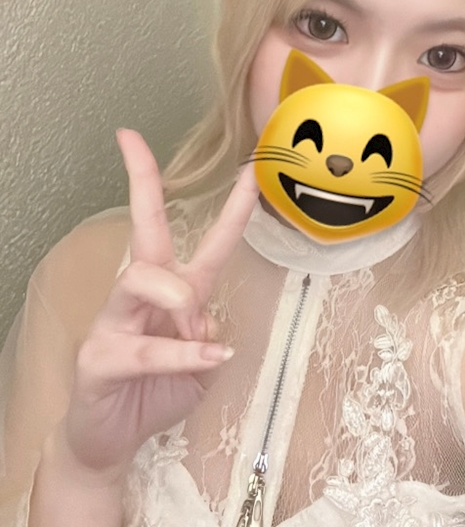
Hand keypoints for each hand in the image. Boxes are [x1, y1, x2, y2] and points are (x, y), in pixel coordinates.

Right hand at [62, 129, 257, 477]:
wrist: (112, 438)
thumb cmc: (158, 390)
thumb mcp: (202, 364)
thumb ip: (208, 334)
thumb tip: (203, 316)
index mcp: (177, 290)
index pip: (207, 238)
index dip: (231, 204)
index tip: (247, 167)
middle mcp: (143, 294)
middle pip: (145, 227)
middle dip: (141, 181)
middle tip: (132, 142)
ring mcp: (115, 321)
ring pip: (140, 278)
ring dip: (176, 296)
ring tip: (195, 325)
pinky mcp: (100, 357)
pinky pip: (146, 347)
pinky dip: (183, 353)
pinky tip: (208, 356)